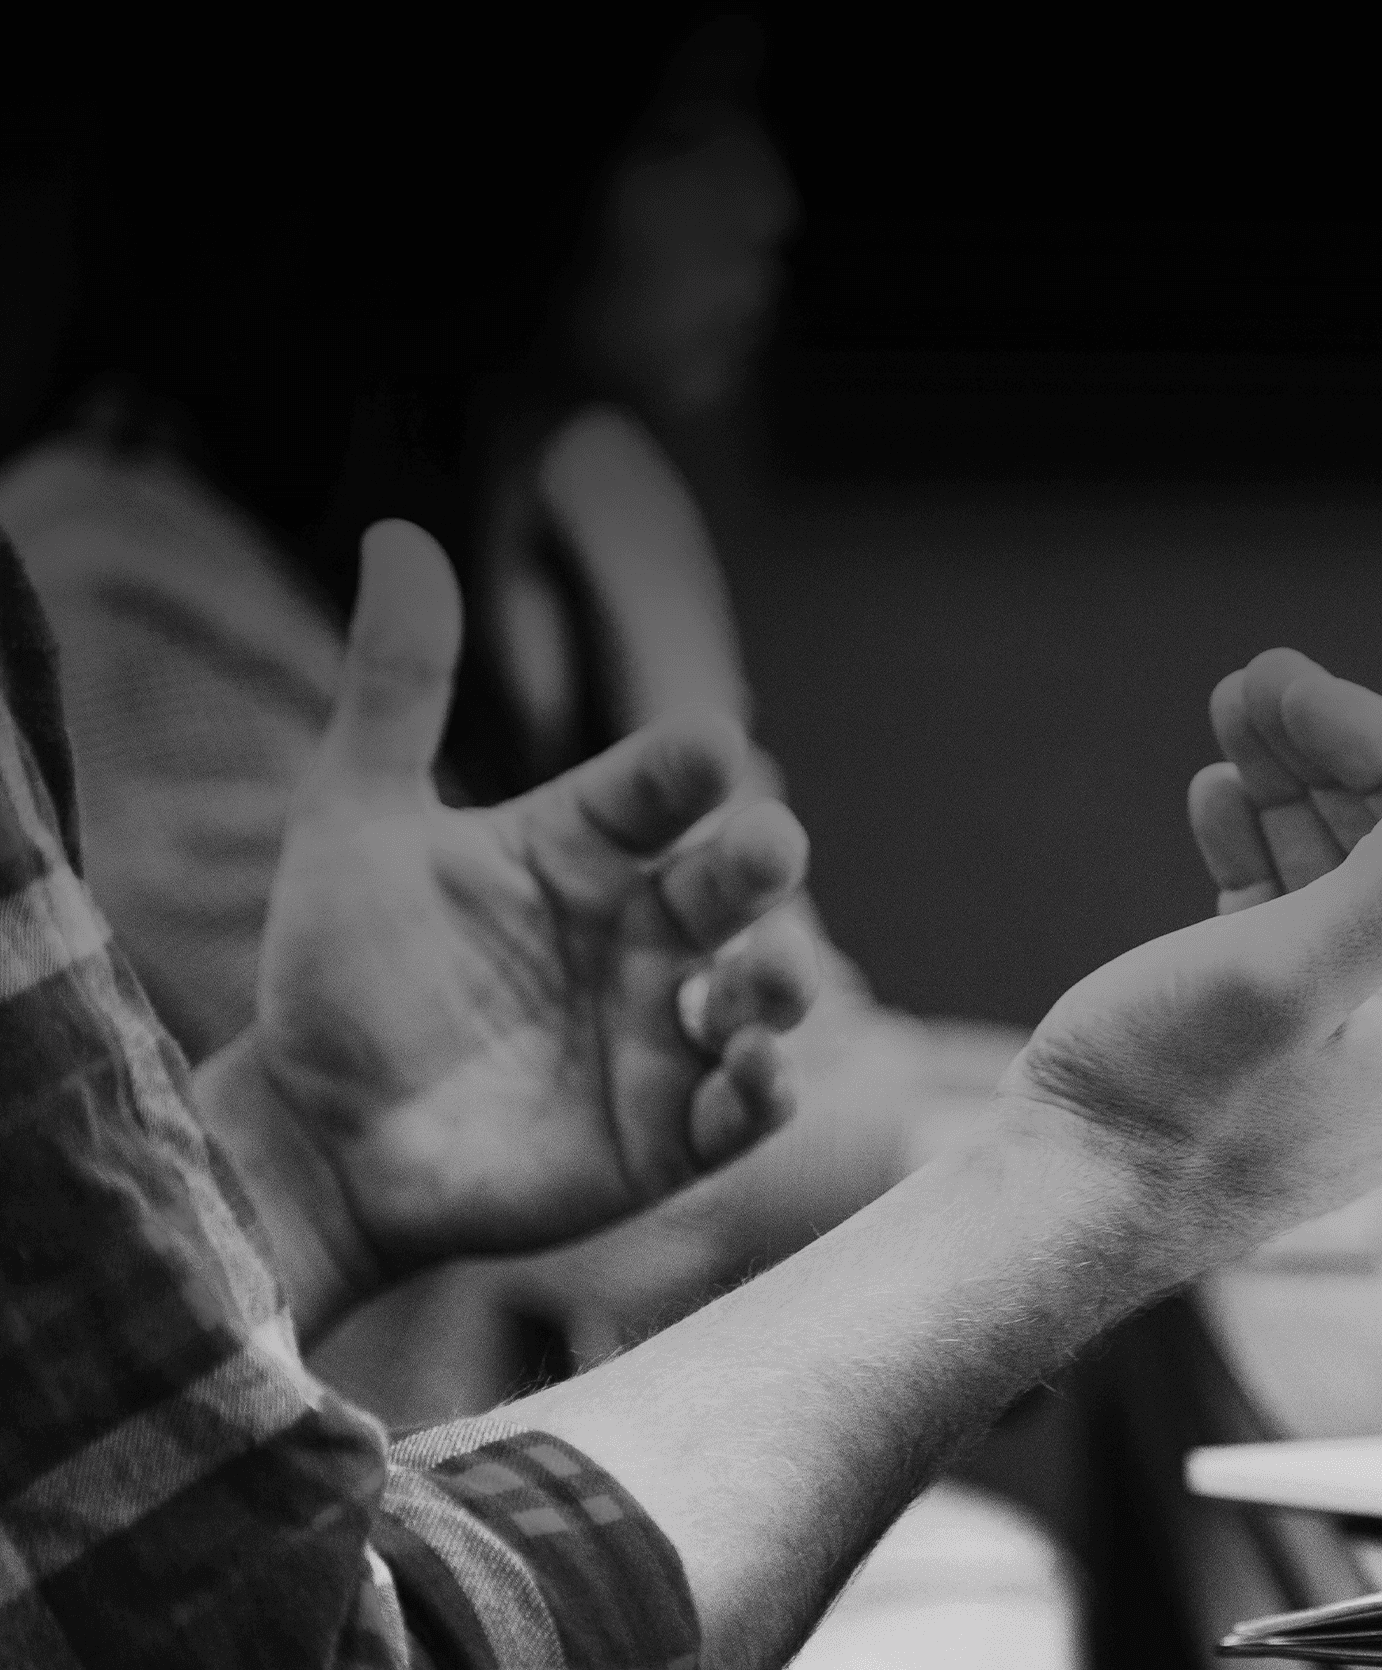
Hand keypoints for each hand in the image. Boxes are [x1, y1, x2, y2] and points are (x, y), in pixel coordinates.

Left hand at [202, 522, 812, 1326]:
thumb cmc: (337, 975)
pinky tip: (753, 1070)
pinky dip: (766, 1090)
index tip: (704, 748)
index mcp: (582, 850)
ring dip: (782, 982)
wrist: (312, 1136)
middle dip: (762, 863)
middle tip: (763, 849)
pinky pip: (745, 1109)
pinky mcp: (668, 1134)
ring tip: (760, 980)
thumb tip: (398, 534)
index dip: (685, 767)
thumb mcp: (354, 820)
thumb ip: (397, 688)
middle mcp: (640, 934)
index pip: (658, 789)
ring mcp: (663, 1033)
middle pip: (732, 884)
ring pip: (765, 993)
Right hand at [997, 648, 1381, 1278]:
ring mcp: (1359, 1039)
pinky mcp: (1287, 1040)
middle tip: (1252, 680)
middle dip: (1330, 757)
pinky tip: (1217, 798)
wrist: (1058, 1211)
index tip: (1289, 683)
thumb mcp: (1285, 973)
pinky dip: (1260, 852)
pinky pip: (1298, 921)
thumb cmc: (1164, 1104)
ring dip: (1290, 790)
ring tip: (1229, 715)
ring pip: (1345, 877)